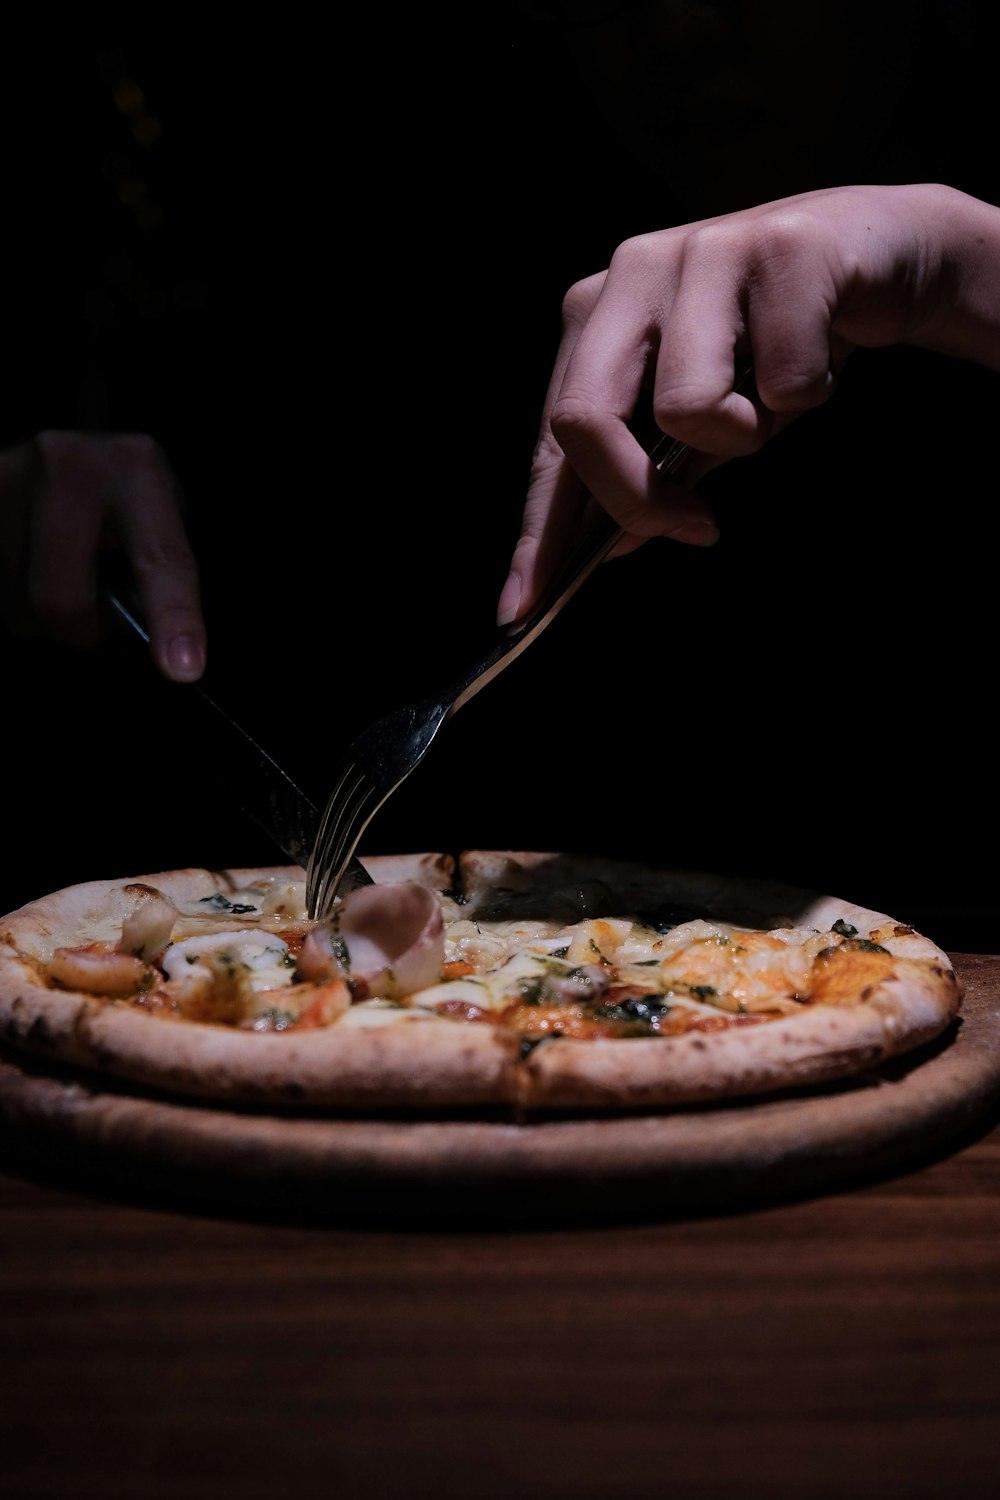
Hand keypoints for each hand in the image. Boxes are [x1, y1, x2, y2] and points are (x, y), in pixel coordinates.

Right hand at [0, 430, 205, 680]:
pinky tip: (29, 562)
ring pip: (17, 606)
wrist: (69, 447)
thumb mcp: (160, 514)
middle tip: (95, 622)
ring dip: (39, 613)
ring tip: (59, 573)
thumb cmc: (125, 493)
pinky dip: (14, 593)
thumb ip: (159, 573)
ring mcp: (9, 477)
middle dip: (80, 631)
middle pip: (60, 600)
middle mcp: (67, 464)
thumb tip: (164, 649)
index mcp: (136, 469)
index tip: (182, 668)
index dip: (173, 617)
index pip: (160, 558)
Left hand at [498, 183, 999, 622]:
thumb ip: (654, 472)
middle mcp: (633, 270)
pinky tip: (824, 354)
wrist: (885, 252)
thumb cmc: (782, 338)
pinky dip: (810, 393)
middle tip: (693, 528)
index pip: (553, 438)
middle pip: (583, 417)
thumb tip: (615, 544)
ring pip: (686, 408)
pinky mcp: (782, 250)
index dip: (540, 528)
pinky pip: (782, 384)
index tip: (524, 603)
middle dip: (634, 497)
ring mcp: (702, 251)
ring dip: (748, 431)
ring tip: (777, 395)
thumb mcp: (707, 411)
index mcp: (599, 311)